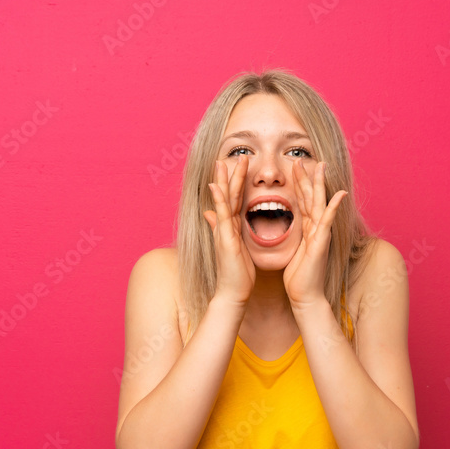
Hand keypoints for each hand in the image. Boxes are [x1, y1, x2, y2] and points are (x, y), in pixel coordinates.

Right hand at [204, 155, 254, 306]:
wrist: (233, 292)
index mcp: (231, 227)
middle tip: (236, 155)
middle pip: (228, 195)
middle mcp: (225, 226)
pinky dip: (219, 200)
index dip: (236, 182)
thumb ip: (223, 229)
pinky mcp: (225, 239)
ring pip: (224, 201)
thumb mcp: (233, 247)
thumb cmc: (237, 273)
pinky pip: (222, 216)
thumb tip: (210, 214)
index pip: (234, 199)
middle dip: (231, 175)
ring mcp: (223, 231)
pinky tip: (216, 187)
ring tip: (225, 162)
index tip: (240, 164)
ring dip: (224, 181)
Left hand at [284, 161, 346, 309]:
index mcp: (307, 231)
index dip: (298, 185)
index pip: (302, 202)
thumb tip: (282, 230)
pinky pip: (327, 222)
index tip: (293, 168)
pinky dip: (332, 207)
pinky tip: (338, 194)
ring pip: (319, 204)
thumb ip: (290, 238)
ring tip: (320, 167)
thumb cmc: (298, 278)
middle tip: (302, 159)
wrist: (305, 296)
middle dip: (307, 178)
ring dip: (319, 185)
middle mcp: (315, 229)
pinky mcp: (321, 243)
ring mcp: (320, 235)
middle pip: (311, 198)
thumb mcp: (290, 252)